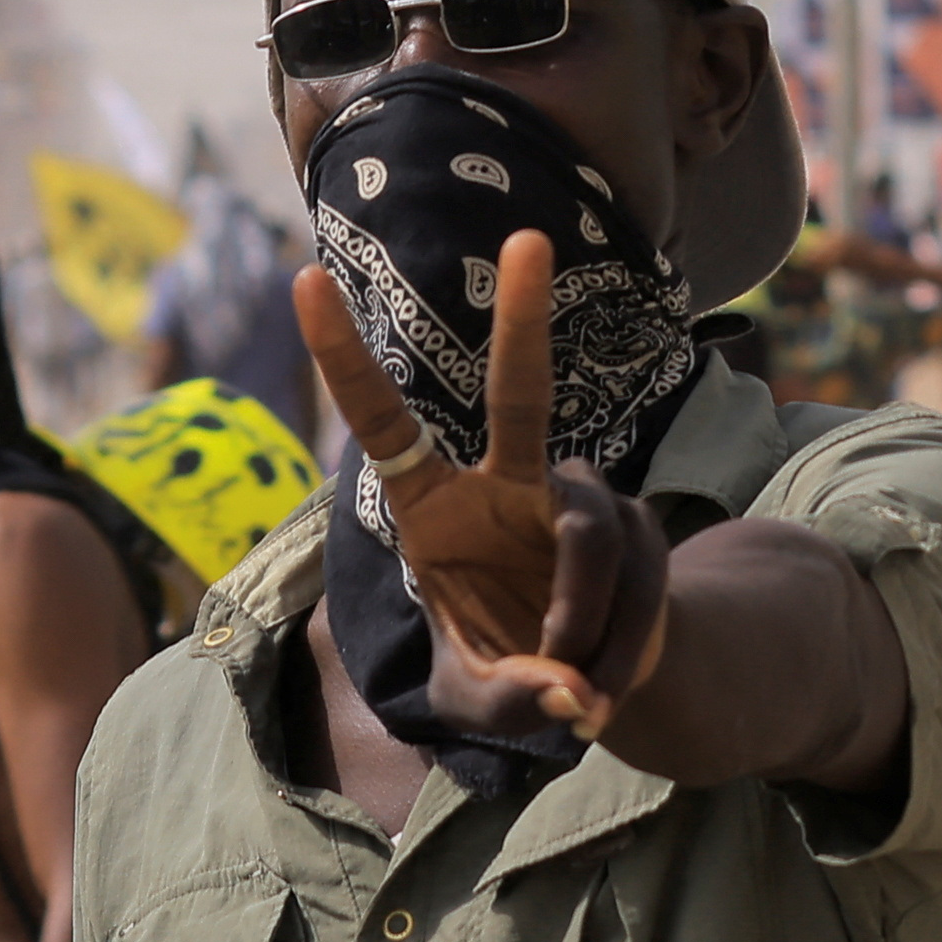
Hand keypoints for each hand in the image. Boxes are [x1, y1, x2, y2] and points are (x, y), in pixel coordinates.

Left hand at [291, 234, 668, 740]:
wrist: (589, 684)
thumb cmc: (508, 676)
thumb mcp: (478, 705)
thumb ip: (507, 699)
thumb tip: (569, 693)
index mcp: (433, 510)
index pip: (383, 423)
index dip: (344, 357)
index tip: (304, 278)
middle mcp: (504, 486)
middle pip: (519, 394)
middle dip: (523, 319)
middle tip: (528, 237)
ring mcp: (576, 499)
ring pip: (586, 539)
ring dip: (576, 624)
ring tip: (574, 692)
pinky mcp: (637, 526)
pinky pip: (630, 578)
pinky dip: (614, 647)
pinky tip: (603, 692)